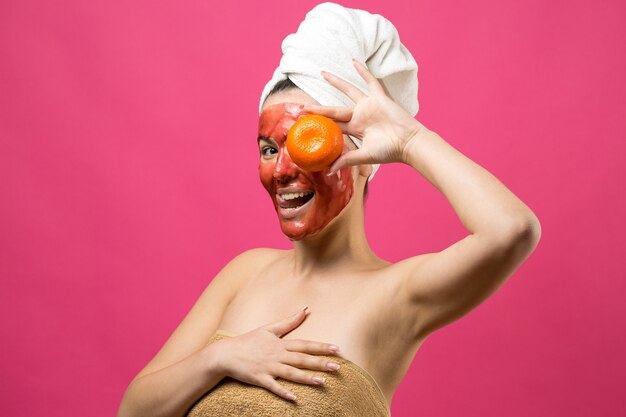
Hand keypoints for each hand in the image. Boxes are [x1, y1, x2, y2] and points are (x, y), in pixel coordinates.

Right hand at [212, 308, 340, 401]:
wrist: (225, 353)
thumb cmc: (248, 341)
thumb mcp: (268, 329)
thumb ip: (288, 321)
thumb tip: (305, 308)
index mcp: (280, 343)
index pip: (304, 344)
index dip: (321, 346)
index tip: (336, 349)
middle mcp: (276, 355)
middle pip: (301, 359)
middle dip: (320, 362)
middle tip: (338, 367)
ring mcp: (268, 367)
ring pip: (290, 373)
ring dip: (306, 378)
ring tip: (322, 382)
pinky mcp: (259, 378)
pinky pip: (273, 387)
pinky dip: (283, 392)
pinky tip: (294, 398)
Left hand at [303, 59, 426, 173]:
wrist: (409, 143)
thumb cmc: (389, 151)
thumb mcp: (364, 155)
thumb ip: (347, 160)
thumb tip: (328, 171)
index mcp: (356, 130)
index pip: (333, 126)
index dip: (320, 125)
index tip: (305, 124)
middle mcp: (360, 117)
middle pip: (335, 110)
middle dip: (319, 109)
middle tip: (302, 106)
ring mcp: (368, 106)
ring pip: (348, 91)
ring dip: (336, 82)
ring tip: (322, 73)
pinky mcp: (379, 98)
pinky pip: (370, 81)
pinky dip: (363, 71)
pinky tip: (354, 61)